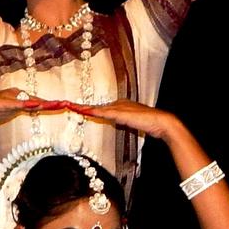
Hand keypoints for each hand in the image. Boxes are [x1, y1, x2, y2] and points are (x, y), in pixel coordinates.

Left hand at [61, 99, 178, 139]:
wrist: (161, 122)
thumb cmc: (149, 125)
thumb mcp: (132, 124)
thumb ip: (123, 123)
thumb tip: (117, 125)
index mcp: (120, 106)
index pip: (100, 108)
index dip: (87, 109)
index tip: (75, 109)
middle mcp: (118, 104)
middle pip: (96, 106)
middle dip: (81, 107)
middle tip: (66, 105)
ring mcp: (119, 108)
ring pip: (97, 108)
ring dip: (83, 108)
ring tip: (69, 106)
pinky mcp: (121, 113)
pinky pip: (104, 112)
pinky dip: (93, 112)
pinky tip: (84, 111)